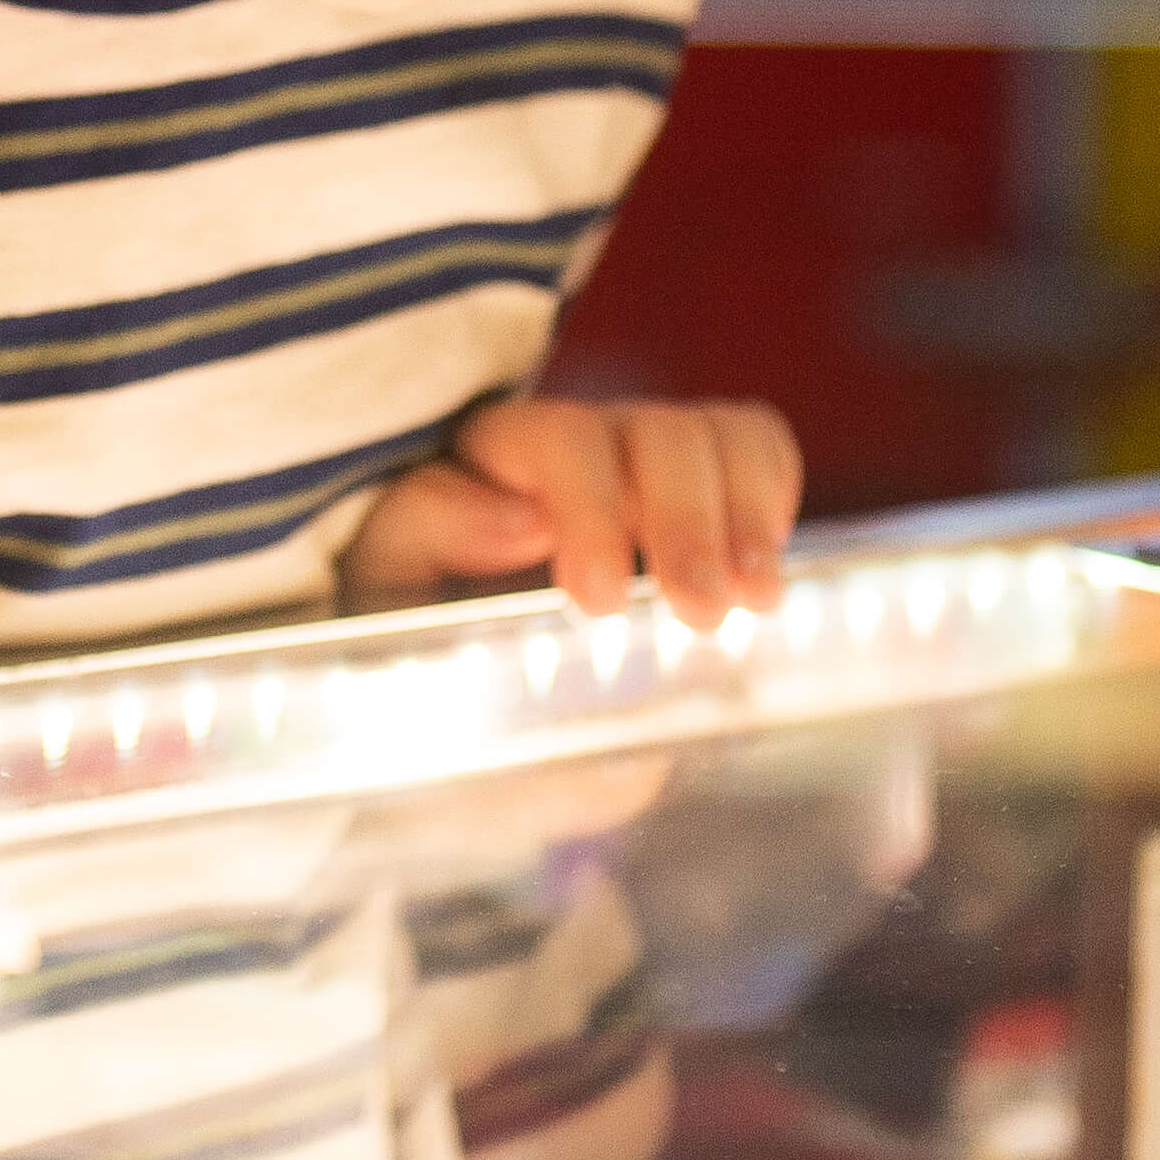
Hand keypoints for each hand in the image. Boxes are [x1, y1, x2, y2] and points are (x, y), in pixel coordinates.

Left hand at [340, 396, 802, 629]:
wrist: (464, 728)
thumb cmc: (414, 664)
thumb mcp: (387, 605)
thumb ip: (429, 540)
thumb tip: (519, 513)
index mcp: (484, 467)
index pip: (556, 440)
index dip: (591, 508)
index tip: (601, 603)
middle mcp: (570, 453)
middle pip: (653, 431)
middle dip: (685, 520)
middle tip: (701, 617)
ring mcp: (640, 468)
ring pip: (714, 433)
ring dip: (744, 514)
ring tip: (753, 605)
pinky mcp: (697, 495)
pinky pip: (756, 450)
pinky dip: (772, 499)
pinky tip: (760, 580)